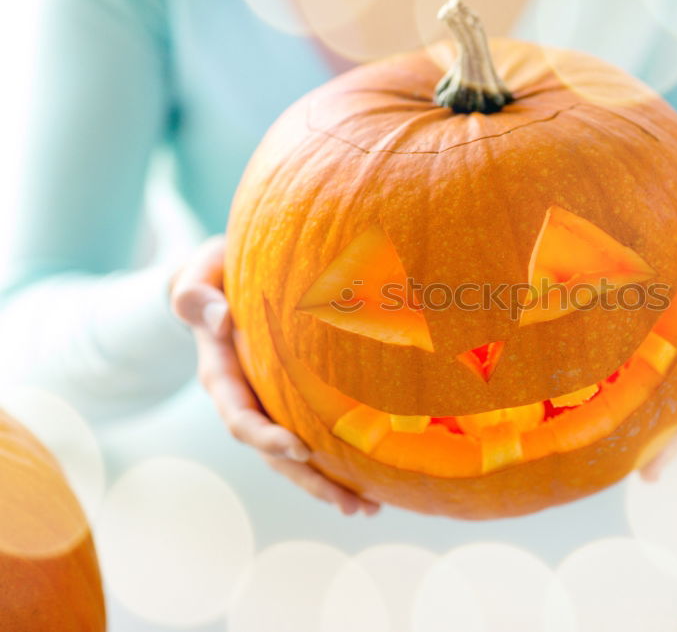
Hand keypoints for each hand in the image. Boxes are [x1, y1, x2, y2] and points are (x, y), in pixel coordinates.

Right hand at [170, 236, 379, 514]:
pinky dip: (336, 464)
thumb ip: (196, 294)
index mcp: (220, 374)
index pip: (240, 415)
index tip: (300, 447)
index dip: (266, 436)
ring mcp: (266, 406)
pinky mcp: (287, 405)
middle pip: (273, 452)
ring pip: (294, 457)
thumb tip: (219, 316)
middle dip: (309, 480)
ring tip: (367, 510)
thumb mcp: (199, 275)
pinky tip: (371, 484)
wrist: (219, 283)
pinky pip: (310, 439)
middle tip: (350, 504)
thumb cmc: (213, 274)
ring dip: (327, 486)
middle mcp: (244, 399)